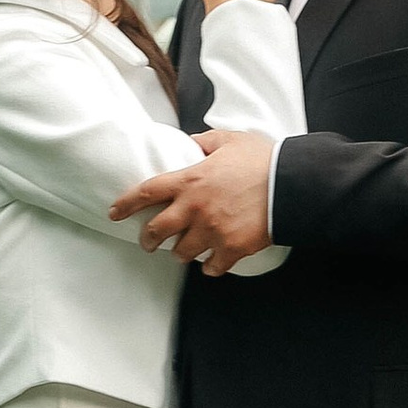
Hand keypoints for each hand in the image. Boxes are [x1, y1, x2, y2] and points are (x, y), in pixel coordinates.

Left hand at [110, 129, 274, 275]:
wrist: (293, 184)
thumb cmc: (263, 159)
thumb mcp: (231, 140)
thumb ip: (207, 141)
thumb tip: (193, 141)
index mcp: (190, 180)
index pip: (146, 192)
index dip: (126, 204)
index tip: (114, 213)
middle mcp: (194, 208)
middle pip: (156, 230)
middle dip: (147, 239)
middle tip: (148, 243)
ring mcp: (211, 231)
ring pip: (181, 252)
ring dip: (180, 252)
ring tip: (186, 250)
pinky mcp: (231, 248)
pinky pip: (211, 267)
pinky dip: (211, 266)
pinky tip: (213, 263)